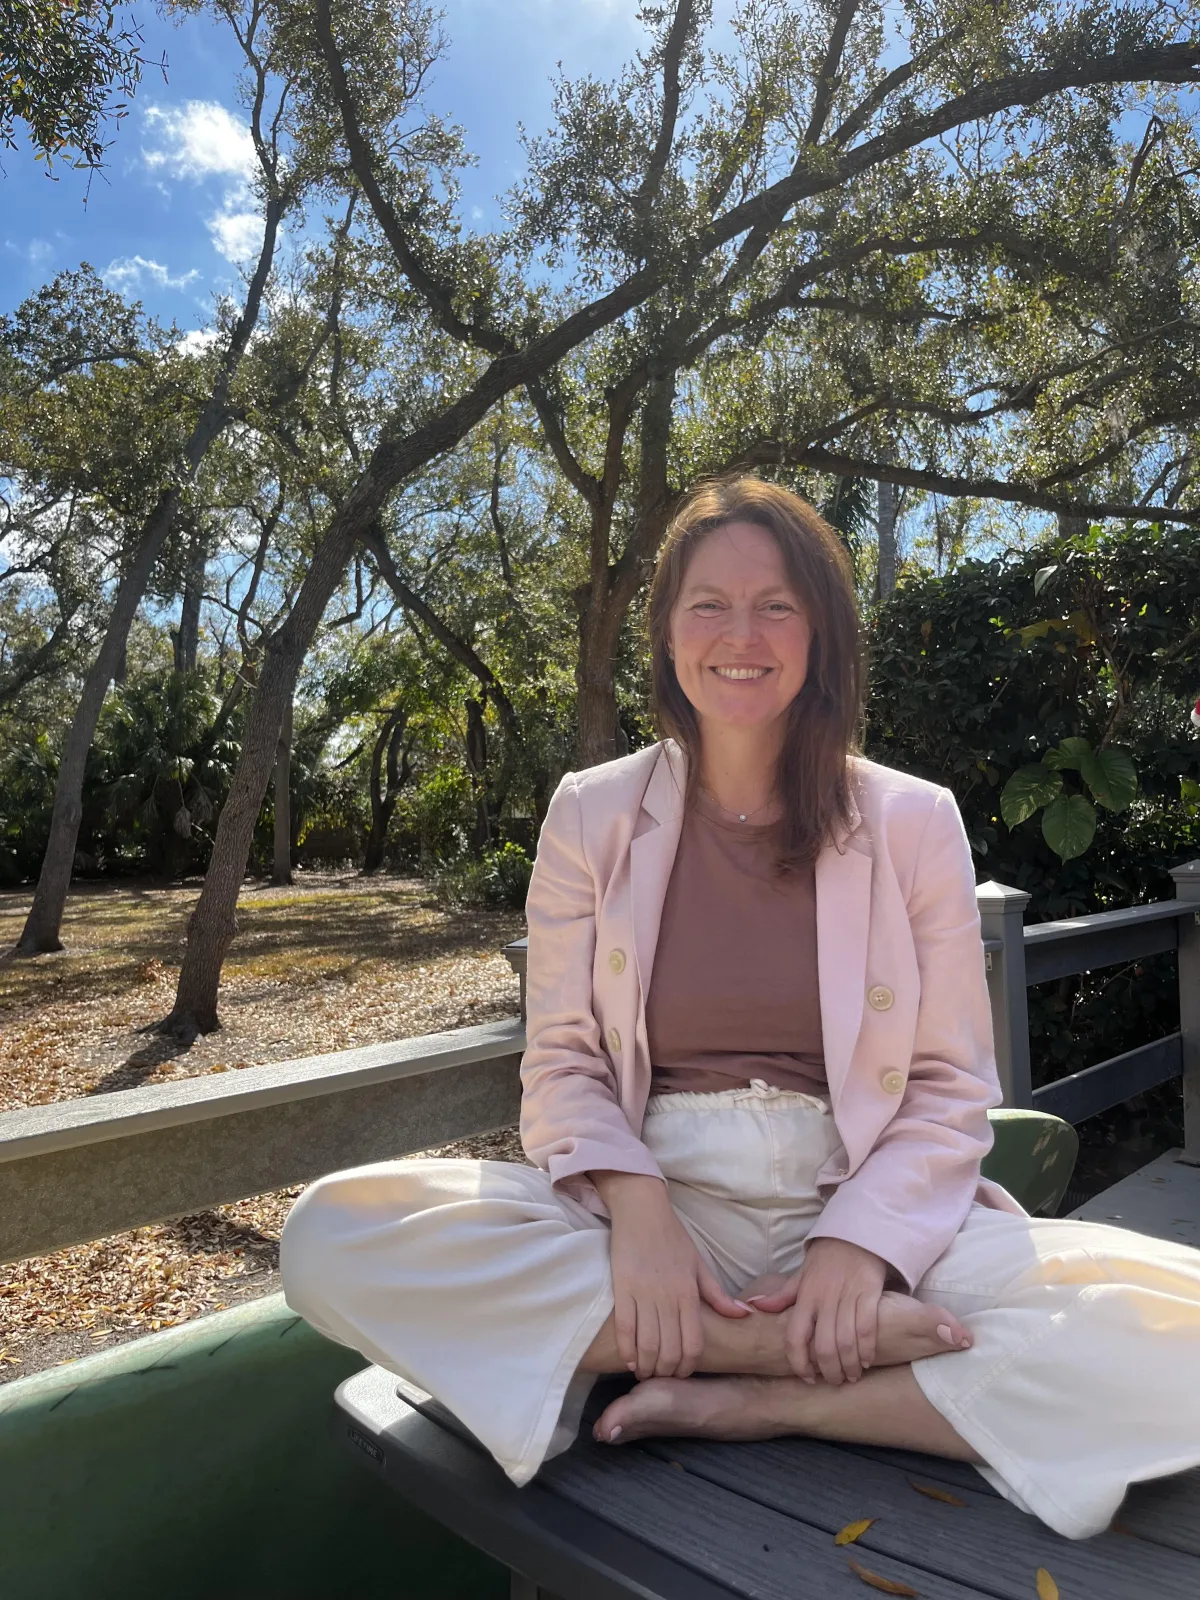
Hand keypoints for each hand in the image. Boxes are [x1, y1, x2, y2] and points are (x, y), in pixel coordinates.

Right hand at [593, 1172, 748, 1379]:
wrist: (642, 1210)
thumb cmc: (672, 1237)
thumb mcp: (699, 1264)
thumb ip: (717, 1294)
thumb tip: (743, 1315)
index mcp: (689, 1292)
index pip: (693, 1342)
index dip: (688, 1366)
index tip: (683, 1373)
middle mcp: (668, 1297)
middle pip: (669, 1349)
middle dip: (667, 1370)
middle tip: (663, 1376)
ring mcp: (644, 1294)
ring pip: (647, 1343)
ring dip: (647, 1365)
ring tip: (646, 1372)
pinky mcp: (622, 1288)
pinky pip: (625, 1328)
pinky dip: (627, 1350)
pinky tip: (629, 1360)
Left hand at [746, 1237, 886, 1385]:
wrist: (855, 1233)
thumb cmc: (826, 1259)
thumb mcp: (801, 1275)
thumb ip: (782, 1295)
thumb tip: (754, 1305)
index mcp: (805, 1296)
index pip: (795, 1335)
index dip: (798, 1362)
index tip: (806, 1378)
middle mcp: (825, 1298)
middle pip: (823, 1346)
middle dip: (829, 1371)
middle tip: (834, 1382)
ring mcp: (848, 1296)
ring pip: (846, 1341)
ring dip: (849, 1365)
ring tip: (851, 1376)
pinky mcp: (869, 1292)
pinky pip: (868, 1326)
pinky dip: (868, 1347)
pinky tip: (867, 1360)